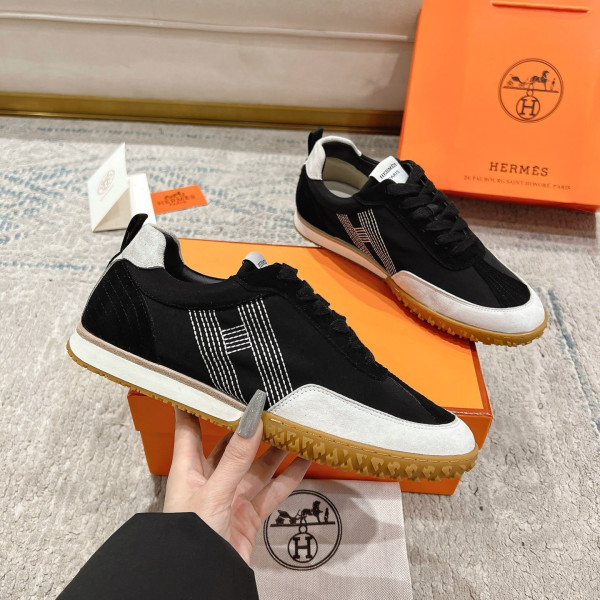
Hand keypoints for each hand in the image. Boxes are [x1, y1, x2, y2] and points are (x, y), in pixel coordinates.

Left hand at [163, 391, 309, 563]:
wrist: (201, 581)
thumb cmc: (191, 539)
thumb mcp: (214, 493)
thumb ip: (235, 457)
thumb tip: (252, 419)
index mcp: (188, 470)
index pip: (189, 428)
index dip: (196, 405)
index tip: (207, 381)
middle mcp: (209, 479)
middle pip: (231, 445)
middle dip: (249, 427)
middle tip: (268, 405)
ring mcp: (230, 497)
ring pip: (256, 467)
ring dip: (275, 451)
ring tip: (294, 428)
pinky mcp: (247, 515)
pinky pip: (271, 491)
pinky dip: (288, 478)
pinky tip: (304, 462)